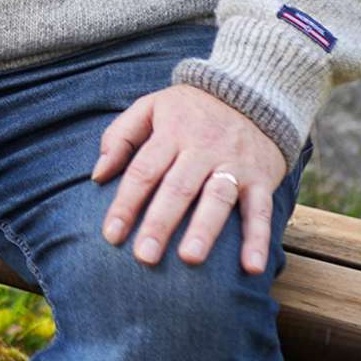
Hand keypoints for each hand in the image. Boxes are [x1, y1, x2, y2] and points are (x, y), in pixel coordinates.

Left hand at [92, 82, 286, 273]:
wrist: (250, 93)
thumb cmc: (188, 110)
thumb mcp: (149, 107)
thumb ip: (120, 138)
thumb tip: (98, 175)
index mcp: (171, 133)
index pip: (143, 171)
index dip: (125, 204)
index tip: (111, 235)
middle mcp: (202, 149)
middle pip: (177, 188)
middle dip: (160, 223)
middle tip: (144, 257)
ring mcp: (234, 163)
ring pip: (217, 198)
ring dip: (205, 229)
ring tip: (190, 259)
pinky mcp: (262, 178)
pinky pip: (262, 210)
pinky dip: (258, 239)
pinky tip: (251, 267)